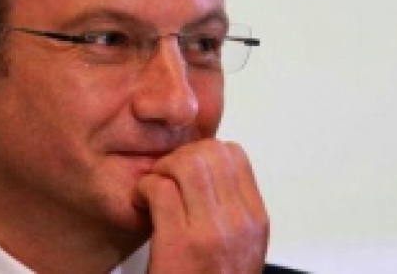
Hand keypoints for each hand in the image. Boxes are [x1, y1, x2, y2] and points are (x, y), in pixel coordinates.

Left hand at [136, 139, 268, 273]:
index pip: (233, 154)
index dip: (202, 152)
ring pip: (186, 163)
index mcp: (255, 220)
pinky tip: (142, 205)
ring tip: (153, 190)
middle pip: (209, 151)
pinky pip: (160, 188)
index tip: (186, 170)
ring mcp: (213, 234)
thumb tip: (204, 165)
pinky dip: (144, 190)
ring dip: (161, 170)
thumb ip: (228, 207)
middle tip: (165, 177)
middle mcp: (240, 223)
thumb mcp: (236, 246)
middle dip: (178, 156)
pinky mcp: (180, 245)